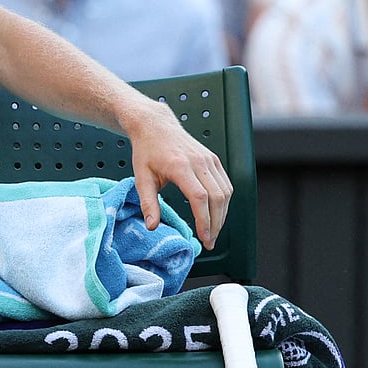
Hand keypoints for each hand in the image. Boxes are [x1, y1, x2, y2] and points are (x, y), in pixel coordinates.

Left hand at [127, 101, 231, 249]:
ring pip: (225, 192)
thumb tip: (152, 227)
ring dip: (222, 215)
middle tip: (209, 241)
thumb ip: (147, 203)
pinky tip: (216, 213)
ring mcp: (209, 159)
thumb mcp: (141, 177)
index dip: (204, 220)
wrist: (155, 126)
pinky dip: (224, 202)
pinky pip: (225, 184)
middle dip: (216, 223)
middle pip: (217, 197)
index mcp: (180, 166)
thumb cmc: (147, 151)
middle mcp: (198, 161)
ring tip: (212, 231)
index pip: (200, 197)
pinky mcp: (213, 159)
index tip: (203, 237)